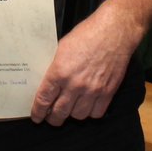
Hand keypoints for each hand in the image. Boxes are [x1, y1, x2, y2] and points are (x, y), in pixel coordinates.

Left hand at [30, 5, 135, 125]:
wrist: (114, 32)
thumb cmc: (87, 34)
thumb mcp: (62, 47)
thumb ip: (55, 68)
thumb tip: (49, 83)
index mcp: (60, 72)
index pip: (44, 99)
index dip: (38, 112)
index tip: (37, 117)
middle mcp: (75, 84)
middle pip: (59, 113)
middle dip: (53, 118)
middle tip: (51, 117)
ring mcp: (92, 90)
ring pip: (77, 116)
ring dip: (72, 114)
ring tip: (70, 108)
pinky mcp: (108, 92)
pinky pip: (96, 113)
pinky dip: (90, 112)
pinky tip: (87, 105)